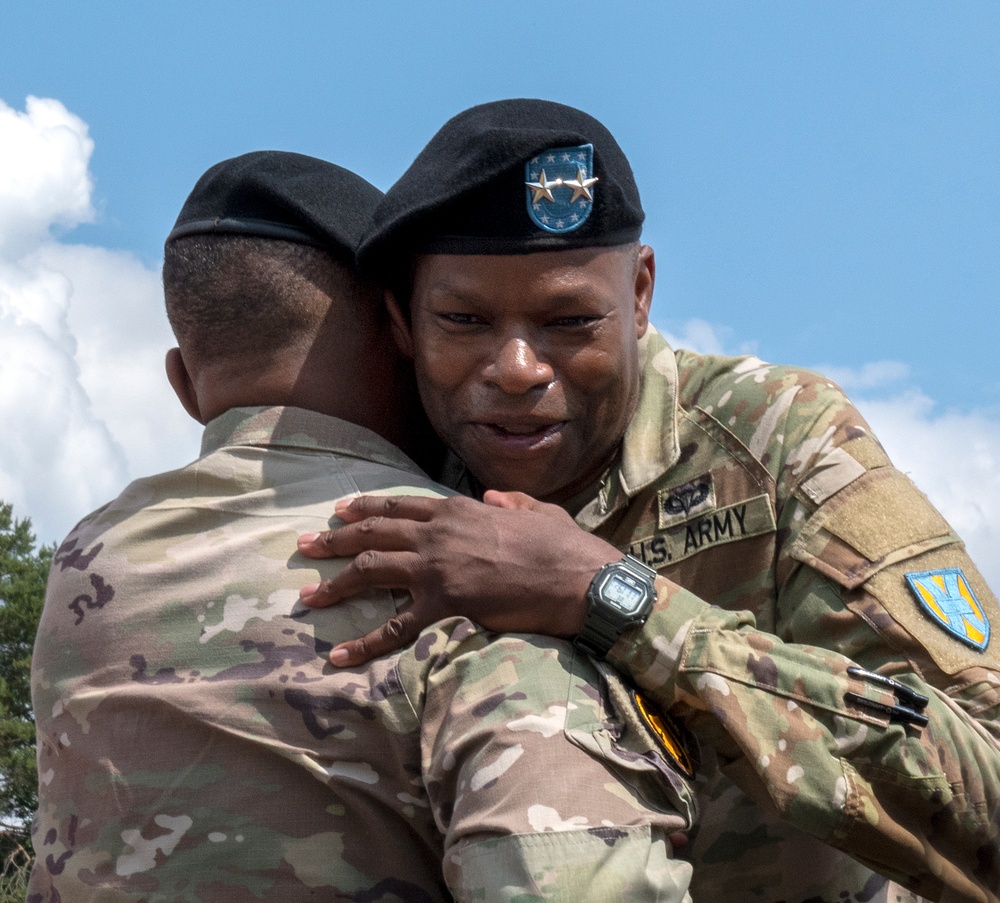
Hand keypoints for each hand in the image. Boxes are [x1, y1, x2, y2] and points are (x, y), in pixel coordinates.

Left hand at [297, 490, 620, 665]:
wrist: (579, 579)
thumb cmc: (565, 546)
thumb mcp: (538, 511)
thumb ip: (511, 501)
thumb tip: (493, 497)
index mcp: (459, 509)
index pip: (400, 505)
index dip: (366, 507)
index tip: (340, 511)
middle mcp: (439, 533)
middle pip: (373, 532)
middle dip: (334, 539)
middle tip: (306, 545)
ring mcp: (438, 567)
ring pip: (371, 570)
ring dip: (335, 583)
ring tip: (307, 595)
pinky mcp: (446, 603)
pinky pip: (395, 628)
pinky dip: (364, 643)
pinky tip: (339, 656)